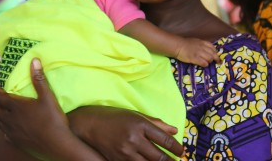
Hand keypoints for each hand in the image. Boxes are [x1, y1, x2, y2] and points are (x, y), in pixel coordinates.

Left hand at [0, 59, 103, 160]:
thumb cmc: (53, 118)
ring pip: (0, 122)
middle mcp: (11, 119)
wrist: (57, 143)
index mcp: (17, 106)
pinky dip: (3, 129)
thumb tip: (34, 60)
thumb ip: (39, 79)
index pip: (2, 97)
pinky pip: (5, 134)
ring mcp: (13, 132)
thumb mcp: (47, 96)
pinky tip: (5, 130)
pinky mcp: (17, 141)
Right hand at [68, 106, 183, 160]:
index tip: (182, 151)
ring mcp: (125, 153)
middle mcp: (133, 140)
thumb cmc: (114, 117)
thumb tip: (174, 131)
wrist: (89, 124)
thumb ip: (156, 123)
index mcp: (140, 125)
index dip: (177, 148)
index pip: (164, 140)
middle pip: (159, 157)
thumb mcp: (136, 115)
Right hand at [176, 38, 221, 66]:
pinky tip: (203, 64)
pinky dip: (205, 64)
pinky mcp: (195, 58)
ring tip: (207, 63)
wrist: (178, 46)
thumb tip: (208, 50)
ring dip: (209, 62)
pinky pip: (204, 63)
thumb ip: (202, 45)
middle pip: (213, 54)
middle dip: (216, 59)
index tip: (216, 56)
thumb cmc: (186, 43)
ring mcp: (198, 53)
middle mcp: (202, 47)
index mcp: (203, 42)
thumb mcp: (196, 41)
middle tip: (217, 62)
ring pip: (209, 59)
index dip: (216, 52)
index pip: (213, 48)